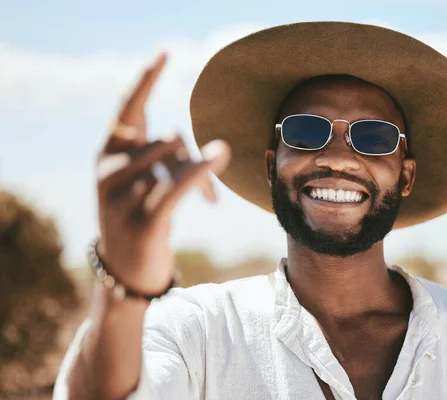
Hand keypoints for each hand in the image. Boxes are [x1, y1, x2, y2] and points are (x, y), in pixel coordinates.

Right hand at [95, 53, 230, 295]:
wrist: (127, 271)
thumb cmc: (141, 216)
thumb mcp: (146, 179)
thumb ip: (163, 154)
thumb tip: (203, 146)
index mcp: (108, 153)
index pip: (128, 109)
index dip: (145, 80)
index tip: (164, 54)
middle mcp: (108, 170)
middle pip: (166, 140)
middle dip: (193, 156)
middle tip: (214, 176)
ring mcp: (120, 197)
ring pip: (176, 165)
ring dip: (201, 177)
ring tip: (211, 199)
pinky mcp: (143, 222)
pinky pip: (177, 187)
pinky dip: (200, 171)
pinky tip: (220, 156)